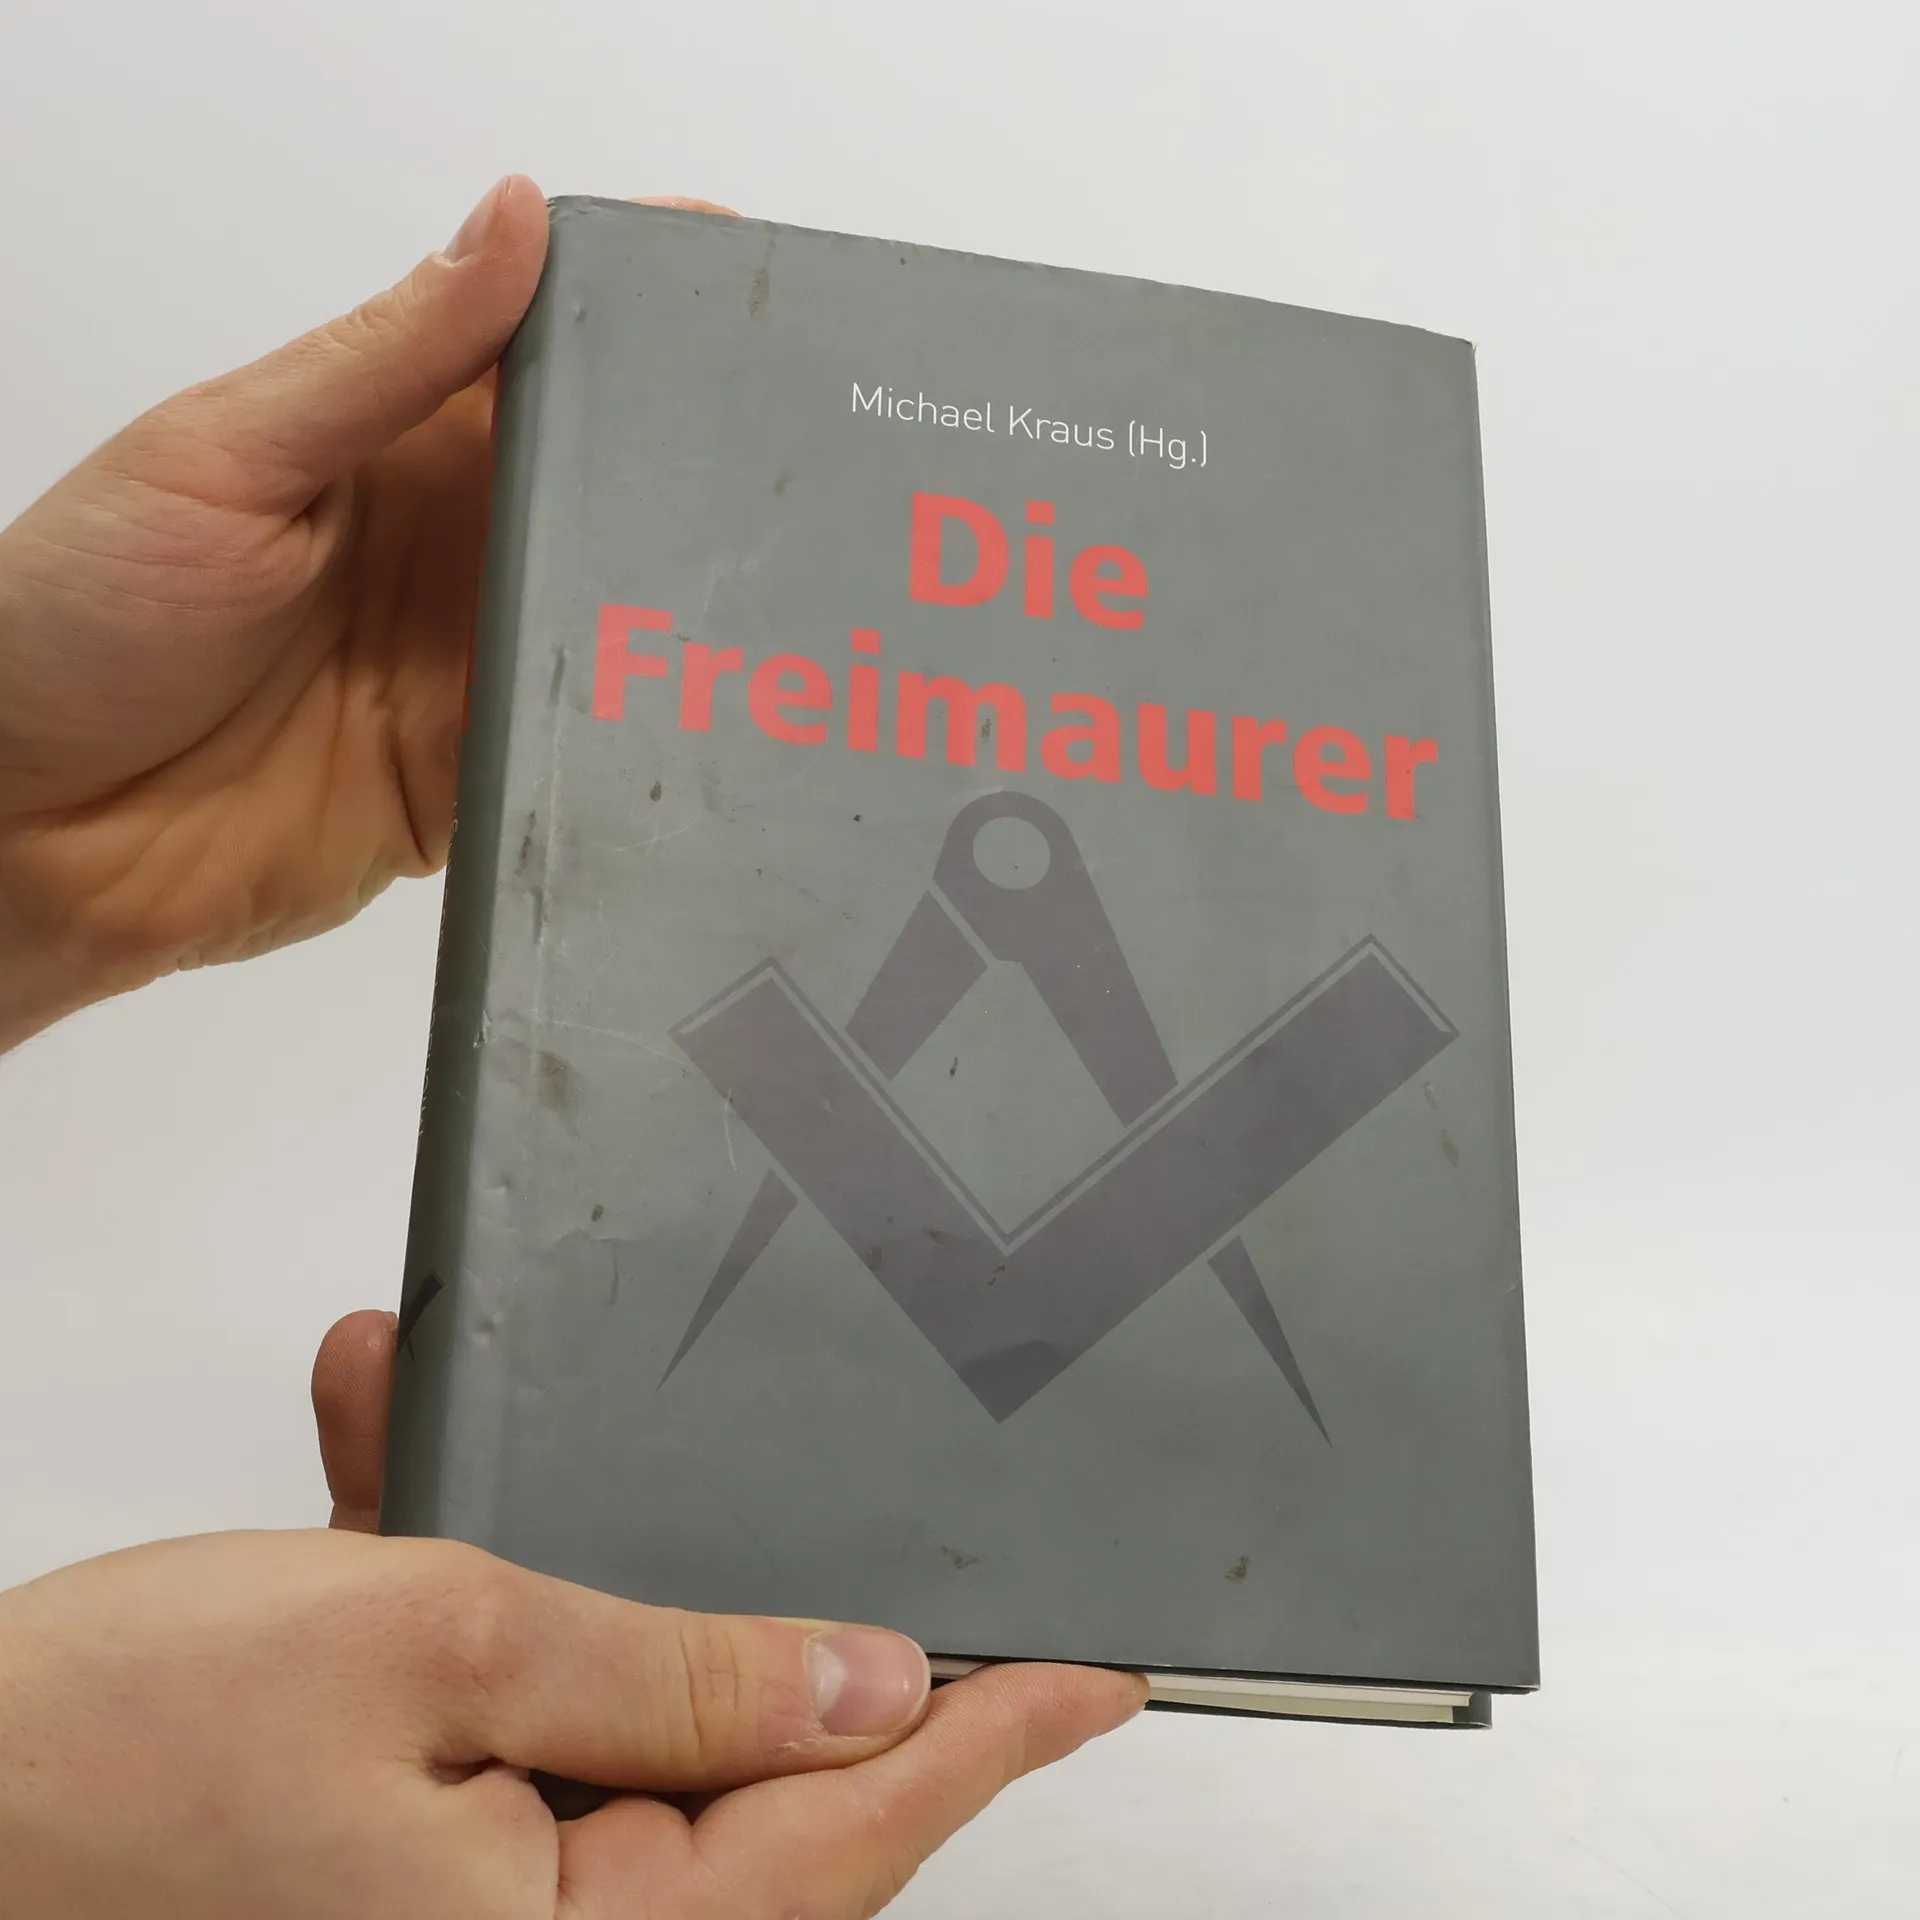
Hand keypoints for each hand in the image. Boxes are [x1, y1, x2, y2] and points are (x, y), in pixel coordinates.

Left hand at [0, 179, 724, 1049]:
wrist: (28, 837)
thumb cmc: (82, 621)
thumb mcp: (227, 457)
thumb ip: (384, 361)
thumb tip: (519, 220)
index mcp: (397, 446)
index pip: (547, 359)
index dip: (643, 317)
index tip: (747, 281)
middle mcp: (457, 551)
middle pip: (615, 496)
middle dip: (706, 473)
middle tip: (819, 454)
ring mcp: (476, 671)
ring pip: (624, 629)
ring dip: (695, 615)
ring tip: (809, 591)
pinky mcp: (484, 783)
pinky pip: (589, 758)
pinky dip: (647, 744)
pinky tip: (722, 725)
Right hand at [0, 1527, 1140, 1919]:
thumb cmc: (127, 1755)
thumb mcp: (437, 1651)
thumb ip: (675, 1674)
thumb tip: (862, 1680)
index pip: (859, 1827)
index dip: (991, 1736)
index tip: (1099, 1676)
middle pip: (768, 1795)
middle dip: (812, 1652)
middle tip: (909, 1566)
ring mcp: (489, 1905)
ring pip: (640, 1732)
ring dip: (617, 1588)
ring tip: (613, 1469)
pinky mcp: (423, 1852)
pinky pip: (520, 1717)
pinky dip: (507, 1605)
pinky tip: (425, 1453)